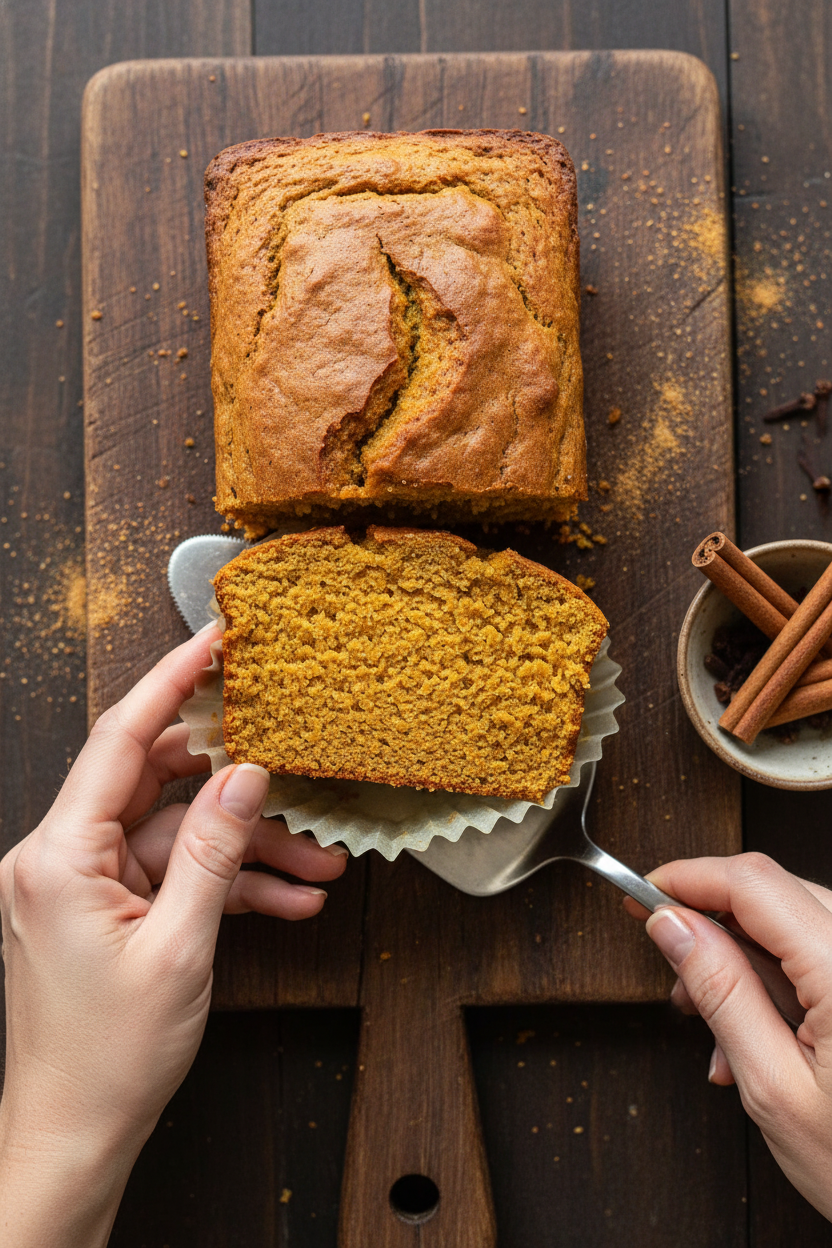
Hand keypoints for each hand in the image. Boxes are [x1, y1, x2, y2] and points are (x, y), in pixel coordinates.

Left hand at [0, 624, 347, 1246]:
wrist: (74, 1137)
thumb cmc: (106, 1059)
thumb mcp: (179, 948)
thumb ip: (214, 850)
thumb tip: (247, 776)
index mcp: (59, 856)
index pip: (121, 738)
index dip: (172, 681)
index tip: (215, 641)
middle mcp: (62, 858)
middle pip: (157, 782)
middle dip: (236, 782)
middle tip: (293, 760)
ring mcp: (86, 885)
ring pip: (178, 833)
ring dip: (248, 846)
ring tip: (318, 861)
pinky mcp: (108, 910)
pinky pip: (175, 875)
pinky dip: (229, 883)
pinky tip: (289, 897)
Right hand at [625, 853, 831, 1221]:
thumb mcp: (773, 1088)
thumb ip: (722, 993)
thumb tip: (672, 926)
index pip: (753, 884)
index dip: (688, 878)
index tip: (642, 893)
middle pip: (772, 895)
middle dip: (711, 925)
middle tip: (671, 966)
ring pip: (791, 922)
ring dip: (742, 962)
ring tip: (714, 1027)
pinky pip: (817, 953)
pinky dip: (777, 981)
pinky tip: (755, 1036)